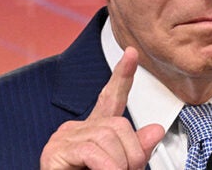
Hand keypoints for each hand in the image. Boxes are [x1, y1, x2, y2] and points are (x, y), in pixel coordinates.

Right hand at [40, 47, 165, 169]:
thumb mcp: (120, 169)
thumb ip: (136, 151)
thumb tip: (156, 129)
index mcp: (94, 132)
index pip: (109, 98)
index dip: (122, 76)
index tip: (132, 54)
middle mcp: (76, 130)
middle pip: (118, 124)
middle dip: (132, 153)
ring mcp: (63, 140)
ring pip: (108, 137)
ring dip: (120, 165)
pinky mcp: (54, 153)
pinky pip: (92, 151)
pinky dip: (107, 167)